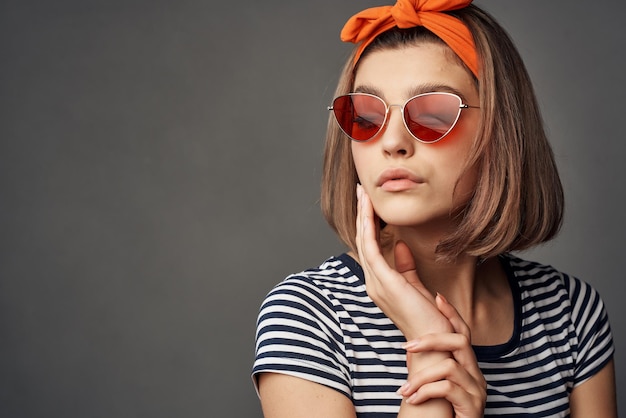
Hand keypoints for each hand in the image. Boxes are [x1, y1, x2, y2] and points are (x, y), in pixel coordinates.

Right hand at [355, 185, 451, 339]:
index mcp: (380, 283)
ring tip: (363, 194)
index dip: (368, 224)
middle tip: (361, 190)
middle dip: (362, 214)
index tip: (369, 204)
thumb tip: (400, 245)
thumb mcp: (417, 287)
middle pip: (363, 241)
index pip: (370, 247)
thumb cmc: (429, 319)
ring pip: (363, 241)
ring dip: (362, 216)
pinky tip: (369, 211)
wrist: (435, 343)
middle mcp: (373, 282)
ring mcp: (376, 282)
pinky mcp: (384, 281)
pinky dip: (368, 227)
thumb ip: (406, 267)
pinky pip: (371, 248)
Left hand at [398, 294, 486, 417]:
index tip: (437, 297)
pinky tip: (414, 399)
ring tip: (404, 390)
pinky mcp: (472, 407)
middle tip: (407, 346)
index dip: (452, 314)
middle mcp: (476, 376)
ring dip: (421, 377)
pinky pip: (447, 388)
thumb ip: (430, 366)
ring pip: (449, 367)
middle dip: (432, 339)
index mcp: (468, 368)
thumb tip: (410, 346)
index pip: (463, 333)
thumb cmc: (442, 413)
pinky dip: (426, 392)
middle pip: (460, 342)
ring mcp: (477, 392)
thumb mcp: (435, 385)